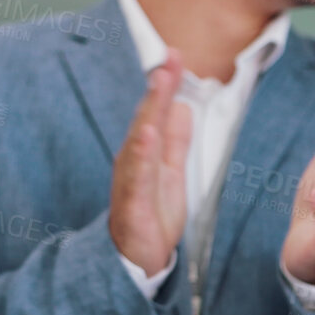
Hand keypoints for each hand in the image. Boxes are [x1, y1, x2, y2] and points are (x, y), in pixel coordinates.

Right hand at [108, 49, 191, 276]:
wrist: (136, 260)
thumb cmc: (151, 215)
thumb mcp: (171, 172)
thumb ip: (176, 141)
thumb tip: (184, 107)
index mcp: (145, 152)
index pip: (157, 111)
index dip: (166, 83)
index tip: (175, 54)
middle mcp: (134, 161)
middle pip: (147, 118)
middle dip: (158, 87)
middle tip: (169, 57)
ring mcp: (130, 181)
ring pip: (140, 141)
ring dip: (149, 111)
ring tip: (159, 84)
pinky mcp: (131, 204)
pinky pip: (136, 176)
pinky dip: (141, 153)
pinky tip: (147, 133)